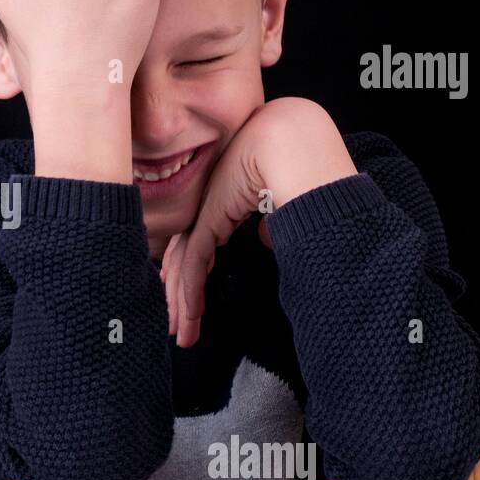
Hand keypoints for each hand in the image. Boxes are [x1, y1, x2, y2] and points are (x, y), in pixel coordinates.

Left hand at [161, 98, 357, 346]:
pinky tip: (188, 321)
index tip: (188, 300)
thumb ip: (270, 216)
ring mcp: (204, 209)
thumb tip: (268, 235)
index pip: (200, 236)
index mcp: (224, 191)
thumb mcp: (283, 193)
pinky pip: (194, 266)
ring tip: (184, 337)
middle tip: (177, 329)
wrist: (295, 141)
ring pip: (184, 265)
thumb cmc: (302, 160)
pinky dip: (190, 297)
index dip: (191, 270)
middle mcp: (207, 201)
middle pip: (185, 253)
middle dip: (179, 295)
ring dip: (183, 306)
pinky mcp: (206, 220)